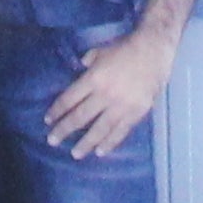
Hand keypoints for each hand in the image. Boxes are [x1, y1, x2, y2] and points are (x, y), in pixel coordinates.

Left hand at [42, 25, 173, 156]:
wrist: (154, 50)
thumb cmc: (125, 48)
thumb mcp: (101, 51)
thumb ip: (89, 61)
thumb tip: (81, 67)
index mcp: (93, 78)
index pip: (69, 99)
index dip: (57, 111)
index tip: (48, 120)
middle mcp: (104, 95)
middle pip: (80, 117)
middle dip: (64, 130)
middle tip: (52, 141)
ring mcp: (121, 106)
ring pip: (99, 129)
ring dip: (85, 143)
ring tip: (75, 154)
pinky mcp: (136, 112)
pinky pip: (120, 132)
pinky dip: (109, 143)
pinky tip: (100, 152)